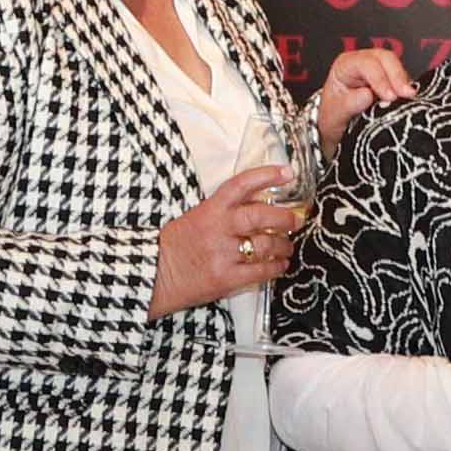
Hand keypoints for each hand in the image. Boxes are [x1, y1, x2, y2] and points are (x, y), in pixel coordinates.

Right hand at [155, 162, 304, 317]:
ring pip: (266, 245)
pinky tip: (279, 265)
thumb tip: (259, 204)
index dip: (267, 175)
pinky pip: (261, 271)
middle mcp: (218, 229)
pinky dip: (276, 267)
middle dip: (285, 218)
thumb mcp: (196, 217)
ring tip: (286, 246)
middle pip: (261, 216)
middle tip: (296, 220)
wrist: (154, 274)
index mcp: (210, 210)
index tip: (287, 172)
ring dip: (284, 246)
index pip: (241, 185)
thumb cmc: (175, 246)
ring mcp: (222, 254)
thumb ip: (224, 210)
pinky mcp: (226, 278)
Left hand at [309, 41, 419, 140]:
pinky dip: (406, 89)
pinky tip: (409, 101)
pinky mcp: (390, 81)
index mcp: (345, 65)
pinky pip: (403, 79)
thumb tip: (368, 95)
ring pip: (397, 66)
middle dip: (397, 76)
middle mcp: (363, 62)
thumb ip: (349, 104)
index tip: (390, 97)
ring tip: (410, 99)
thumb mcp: (334, 115)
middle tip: (406, 95)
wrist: (337, 127)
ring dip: (404, 82)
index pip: (366, 64)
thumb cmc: (333, 117)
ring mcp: (379, 70)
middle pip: (385, 58)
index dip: (380, 78)